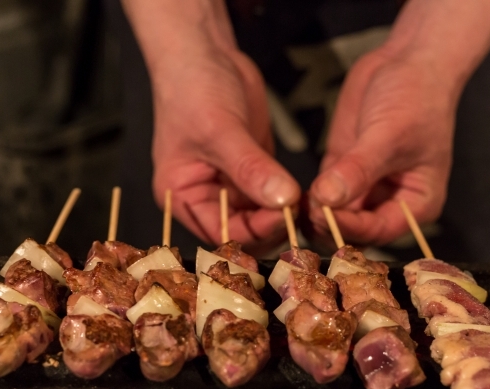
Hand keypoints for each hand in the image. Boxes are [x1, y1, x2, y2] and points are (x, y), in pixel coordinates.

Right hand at [150, 45, 299, 249]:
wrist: (205, 55)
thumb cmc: (193, 89)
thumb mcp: (220, 130)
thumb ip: (251, 168)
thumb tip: (283, 200)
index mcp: (182, 197)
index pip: (220, 232)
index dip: (252, 232)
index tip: (283, 216)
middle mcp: (205, 198)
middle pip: (243, 231)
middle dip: (271, 226)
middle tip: (300, 212)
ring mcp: (230, 186)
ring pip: (261, 217)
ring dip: (283, 214)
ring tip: (306, 203)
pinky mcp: (252, 172)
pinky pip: (272, 196)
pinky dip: (288, 198)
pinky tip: (305, 194)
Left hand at [308, 47, 456, 245]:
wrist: (406, 61)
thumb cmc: (416, 98)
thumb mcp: (388, 135)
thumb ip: (358, 170)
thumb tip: (328, 199)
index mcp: (416, 203)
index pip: (379, 230)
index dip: (350, 228)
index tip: (323, 215)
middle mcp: (389, 202)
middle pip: (354, 230)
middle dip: (328, 225)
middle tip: (302, 212)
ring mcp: (363, 187)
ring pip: (334, 216)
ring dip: (314, 214)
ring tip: (293, 204)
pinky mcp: (341, 170)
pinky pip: (322, 195)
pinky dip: (308, 197)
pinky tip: (291, 193)